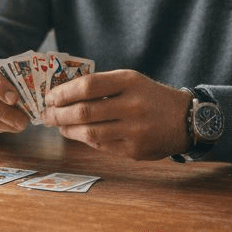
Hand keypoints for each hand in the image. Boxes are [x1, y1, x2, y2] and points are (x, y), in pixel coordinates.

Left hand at [41, 70, 192, 159]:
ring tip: (59, 126)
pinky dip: (85, 139)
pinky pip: (101, 145)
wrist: (185, 120)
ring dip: (68, 130)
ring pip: (89, 132)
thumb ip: (102, 86)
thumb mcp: (131, 81)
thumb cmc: (150, 97)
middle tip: (46, 115)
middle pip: (84, 111)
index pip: (88, 85)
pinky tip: (78, 134)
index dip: (63, 93)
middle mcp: (132, 105)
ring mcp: (134, 130)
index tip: (50, 97)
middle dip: (58, 114)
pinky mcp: (134, 150)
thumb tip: (63, 95)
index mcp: (130, 82)